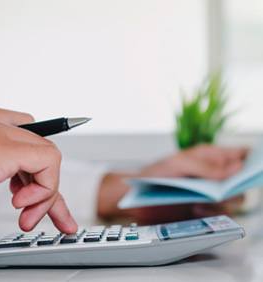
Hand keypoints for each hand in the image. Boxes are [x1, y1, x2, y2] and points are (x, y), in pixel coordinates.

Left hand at [0, 106, 76, 232]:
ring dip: (39, 174)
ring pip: (36, 142)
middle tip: (34, 217)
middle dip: (48, 189)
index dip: (47, 189)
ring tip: (29, 202)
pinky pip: (20, 127)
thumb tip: (24, 209)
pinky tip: (21, 173)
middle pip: (48, 153)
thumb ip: (7, 200)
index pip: (49, 159)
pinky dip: (28, 152)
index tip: (24, 208)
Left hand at [97, 144, 247, 223]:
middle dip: (237, 187)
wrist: (138, 197)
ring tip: (202, 203)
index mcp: (208, 156)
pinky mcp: (202, 208)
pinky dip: (212, 212)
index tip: (254, 168)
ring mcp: (208, 192)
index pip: (238, 154)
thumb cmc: (155, 173)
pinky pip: (219, 212)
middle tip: (224, 192)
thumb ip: (206, 166)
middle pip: (240, 180)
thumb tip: (236, 168)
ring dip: (223, 202)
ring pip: (233, 199)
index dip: (250, 159)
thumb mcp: (179, 164)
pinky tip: (196, 209)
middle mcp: (212, 174)